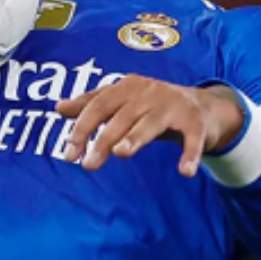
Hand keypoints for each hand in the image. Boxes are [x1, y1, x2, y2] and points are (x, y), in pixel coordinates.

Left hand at [55, 77, 245, 175]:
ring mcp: (173, 106)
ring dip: (136, 137)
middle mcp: (149, 93)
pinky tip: (185, 172)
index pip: (98, 105)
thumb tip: (59, 108)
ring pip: (151, 123)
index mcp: (127, 87)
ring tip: (121, 153)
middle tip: (88, 166)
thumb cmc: (152, 105)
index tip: (69, 154)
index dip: (82, 128)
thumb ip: (92, 104)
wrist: (202, 105)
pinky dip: (190, 154)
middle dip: (103, 140)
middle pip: (121, 116)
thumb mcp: (122, 101)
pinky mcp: (196, 122)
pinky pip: (193, 139)